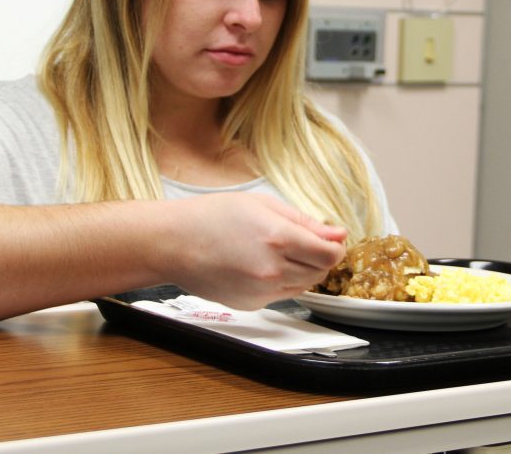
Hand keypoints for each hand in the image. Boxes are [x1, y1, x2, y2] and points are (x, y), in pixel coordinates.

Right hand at [163, 193, 346, 309]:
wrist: (173, 243)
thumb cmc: (211, 217)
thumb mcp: (261, 204)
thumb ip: (303, 221)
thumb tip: (337, 234)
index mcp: (278, 238)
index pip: (330, 255)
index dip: (336, 247)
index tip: (331, 239)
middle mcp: (273, 270)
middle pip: (321, 272)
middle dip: (320, 257)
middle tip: (303, 240)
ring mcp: (262, 291)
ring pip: (304, 286)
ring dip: (303, 270)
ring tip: (277, 250)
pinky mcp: (252, 304)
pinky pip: (283, 294)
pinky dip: (282, 281)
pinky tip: (260, 263)